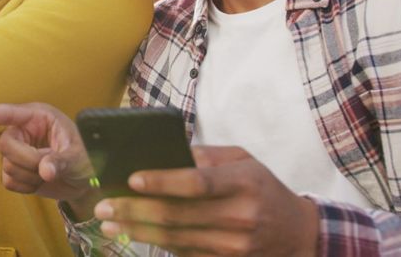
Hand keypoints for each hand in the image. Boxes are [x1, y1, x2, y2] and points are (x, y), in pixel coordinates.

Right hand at [0, 103, 100, 214]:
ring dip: (28, 176)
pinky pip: (7, 181)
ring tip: (48, 174)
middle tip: (47, 168)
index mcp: (38, 117)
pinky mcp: (15, 170)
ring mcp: (18, 151)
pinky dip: (24, 187)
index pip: (8, 113)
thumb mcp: (79, 156)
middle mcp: (24, 131)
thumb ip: (61, 161)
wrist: (86, 181)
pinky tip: (38, 183)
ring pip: (7, 166)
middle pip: (5, 145)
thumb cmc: (86, 157)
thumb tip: (45, 170)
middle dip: (25, 161)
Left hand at [94, 146, 318, 255]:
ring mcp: (232, 245)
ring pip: (174, 239)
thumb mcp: (245, 161)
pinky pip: (183, 253)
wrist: (296, 234)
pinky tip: (133, 234)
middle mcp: (239, 216)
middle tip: (103, 205)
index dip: (162, 182)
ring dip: (136, 231)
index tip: (131, 179)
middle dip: (134, 210)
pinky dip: (155, 244)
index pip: (197, 183)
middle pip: (177, 215)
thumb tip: (166, 154)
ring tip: (109, 221)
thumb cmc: (263, 189)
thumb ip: (208, 156)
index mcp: (243, 183)